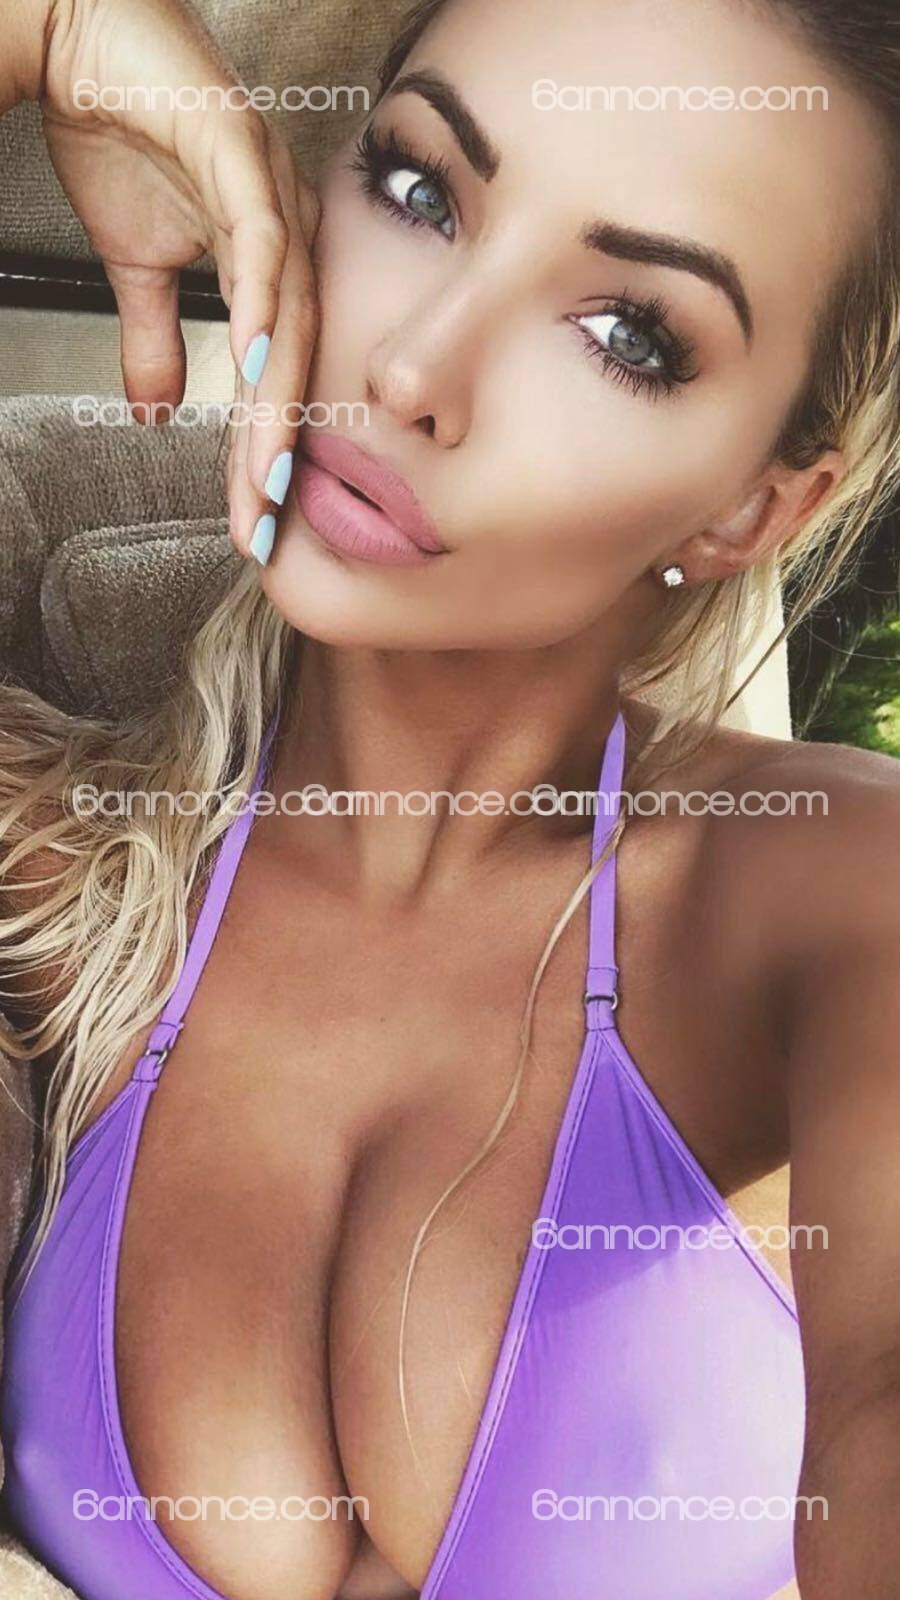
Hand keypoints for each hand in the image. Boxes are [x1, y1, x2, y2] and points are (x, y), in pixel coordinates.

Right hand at [33, 0, 319, 551]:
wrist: (82, 38)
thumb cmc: (123, 134)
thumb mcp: (137, 265)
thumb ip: (157, 342)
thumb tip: (155, 417)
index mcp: (272, 265)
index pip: (275, 378)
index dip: (261, 453)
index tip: (250, 521)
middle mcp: (289, 235)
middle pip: (294, 366)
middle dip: (275, 453)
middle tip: (261, 525)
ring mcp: (273, 195)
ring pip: (287, 321)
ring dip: (275, 407)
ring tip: (263, 478)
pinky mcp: (243, 156)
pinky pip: (263, 247)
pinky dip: (263, 311)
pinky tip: (259, 371)